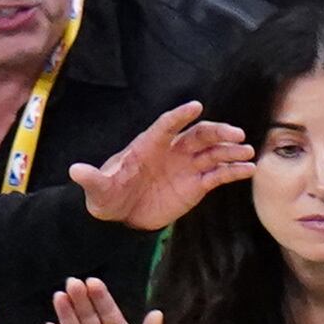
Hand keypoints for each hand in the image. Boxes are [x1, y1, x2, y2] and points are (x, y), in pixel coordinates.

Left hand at [64, 100, 258, 231]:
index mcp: (149, 145)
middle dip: (217, 132)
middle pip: (198, 134)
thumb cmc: (108, 196)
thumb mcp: (98, 189)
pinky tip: (248, 171)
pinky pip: (218, 175)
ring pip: (212, 152)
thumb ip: (92, 179)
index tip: (195, 107)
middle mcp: (172, 150)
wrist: (121, 216)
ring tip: (247, 152)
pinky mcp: (196, 185)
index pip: (167, 125)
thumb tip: (74, 171)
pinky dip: (233, 171)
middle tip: (235, 134)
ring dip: (230, 150)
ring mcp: (186, 166)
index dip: (180, 116)